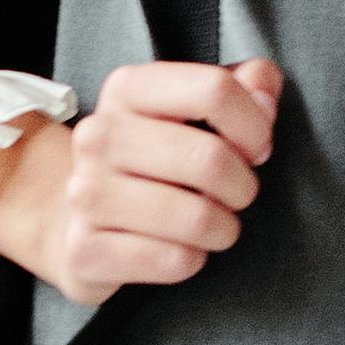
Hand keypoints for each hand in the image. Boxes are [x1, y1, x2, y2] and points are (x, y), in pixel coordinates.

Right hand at [0, 59, 279, 301]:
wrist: (77, 221)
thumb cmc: (157, 159)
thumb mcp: (197, 109)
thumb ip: (249, 84)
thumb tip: (266, 95)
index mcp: (127, 89)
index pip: (214, 90)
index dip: (255, 125)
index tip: (256, 148)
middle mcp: (98, 135)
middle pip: (211, 159)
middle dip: (243, 185)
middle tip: (237, 194)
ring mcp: (84, 194)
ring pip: (197, 217)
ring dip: (223, 228)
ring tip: (214, 225)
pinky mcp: (84, 251)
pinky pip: (174, 261)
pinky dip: (193, 260)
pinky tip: (179, 249)